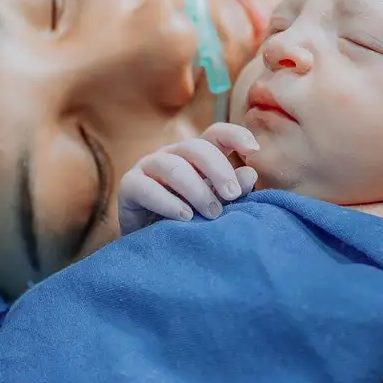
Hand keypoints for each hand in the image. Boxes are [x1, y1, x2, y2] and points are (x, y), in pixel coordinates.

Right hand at [118, 123, 259, 233]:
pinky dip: (168, 203)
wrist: (154, 249)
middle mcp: (172, 154)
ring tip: (212, 213)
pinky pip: (146, 187)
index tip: (254, 150)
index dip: (235, 135)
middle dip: (219, 170)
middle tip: (233, 195)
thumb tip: (250, 173)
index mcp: (196, 155)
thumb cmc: (189, 223)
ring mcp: (148, 167)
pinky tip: (185, 217)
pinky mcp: (129, 186)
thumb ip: (233, 190)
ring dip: (196, 189)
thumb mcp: (215, 206)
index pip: (215, 134)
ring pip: (172, 165)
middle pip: (196, 147)